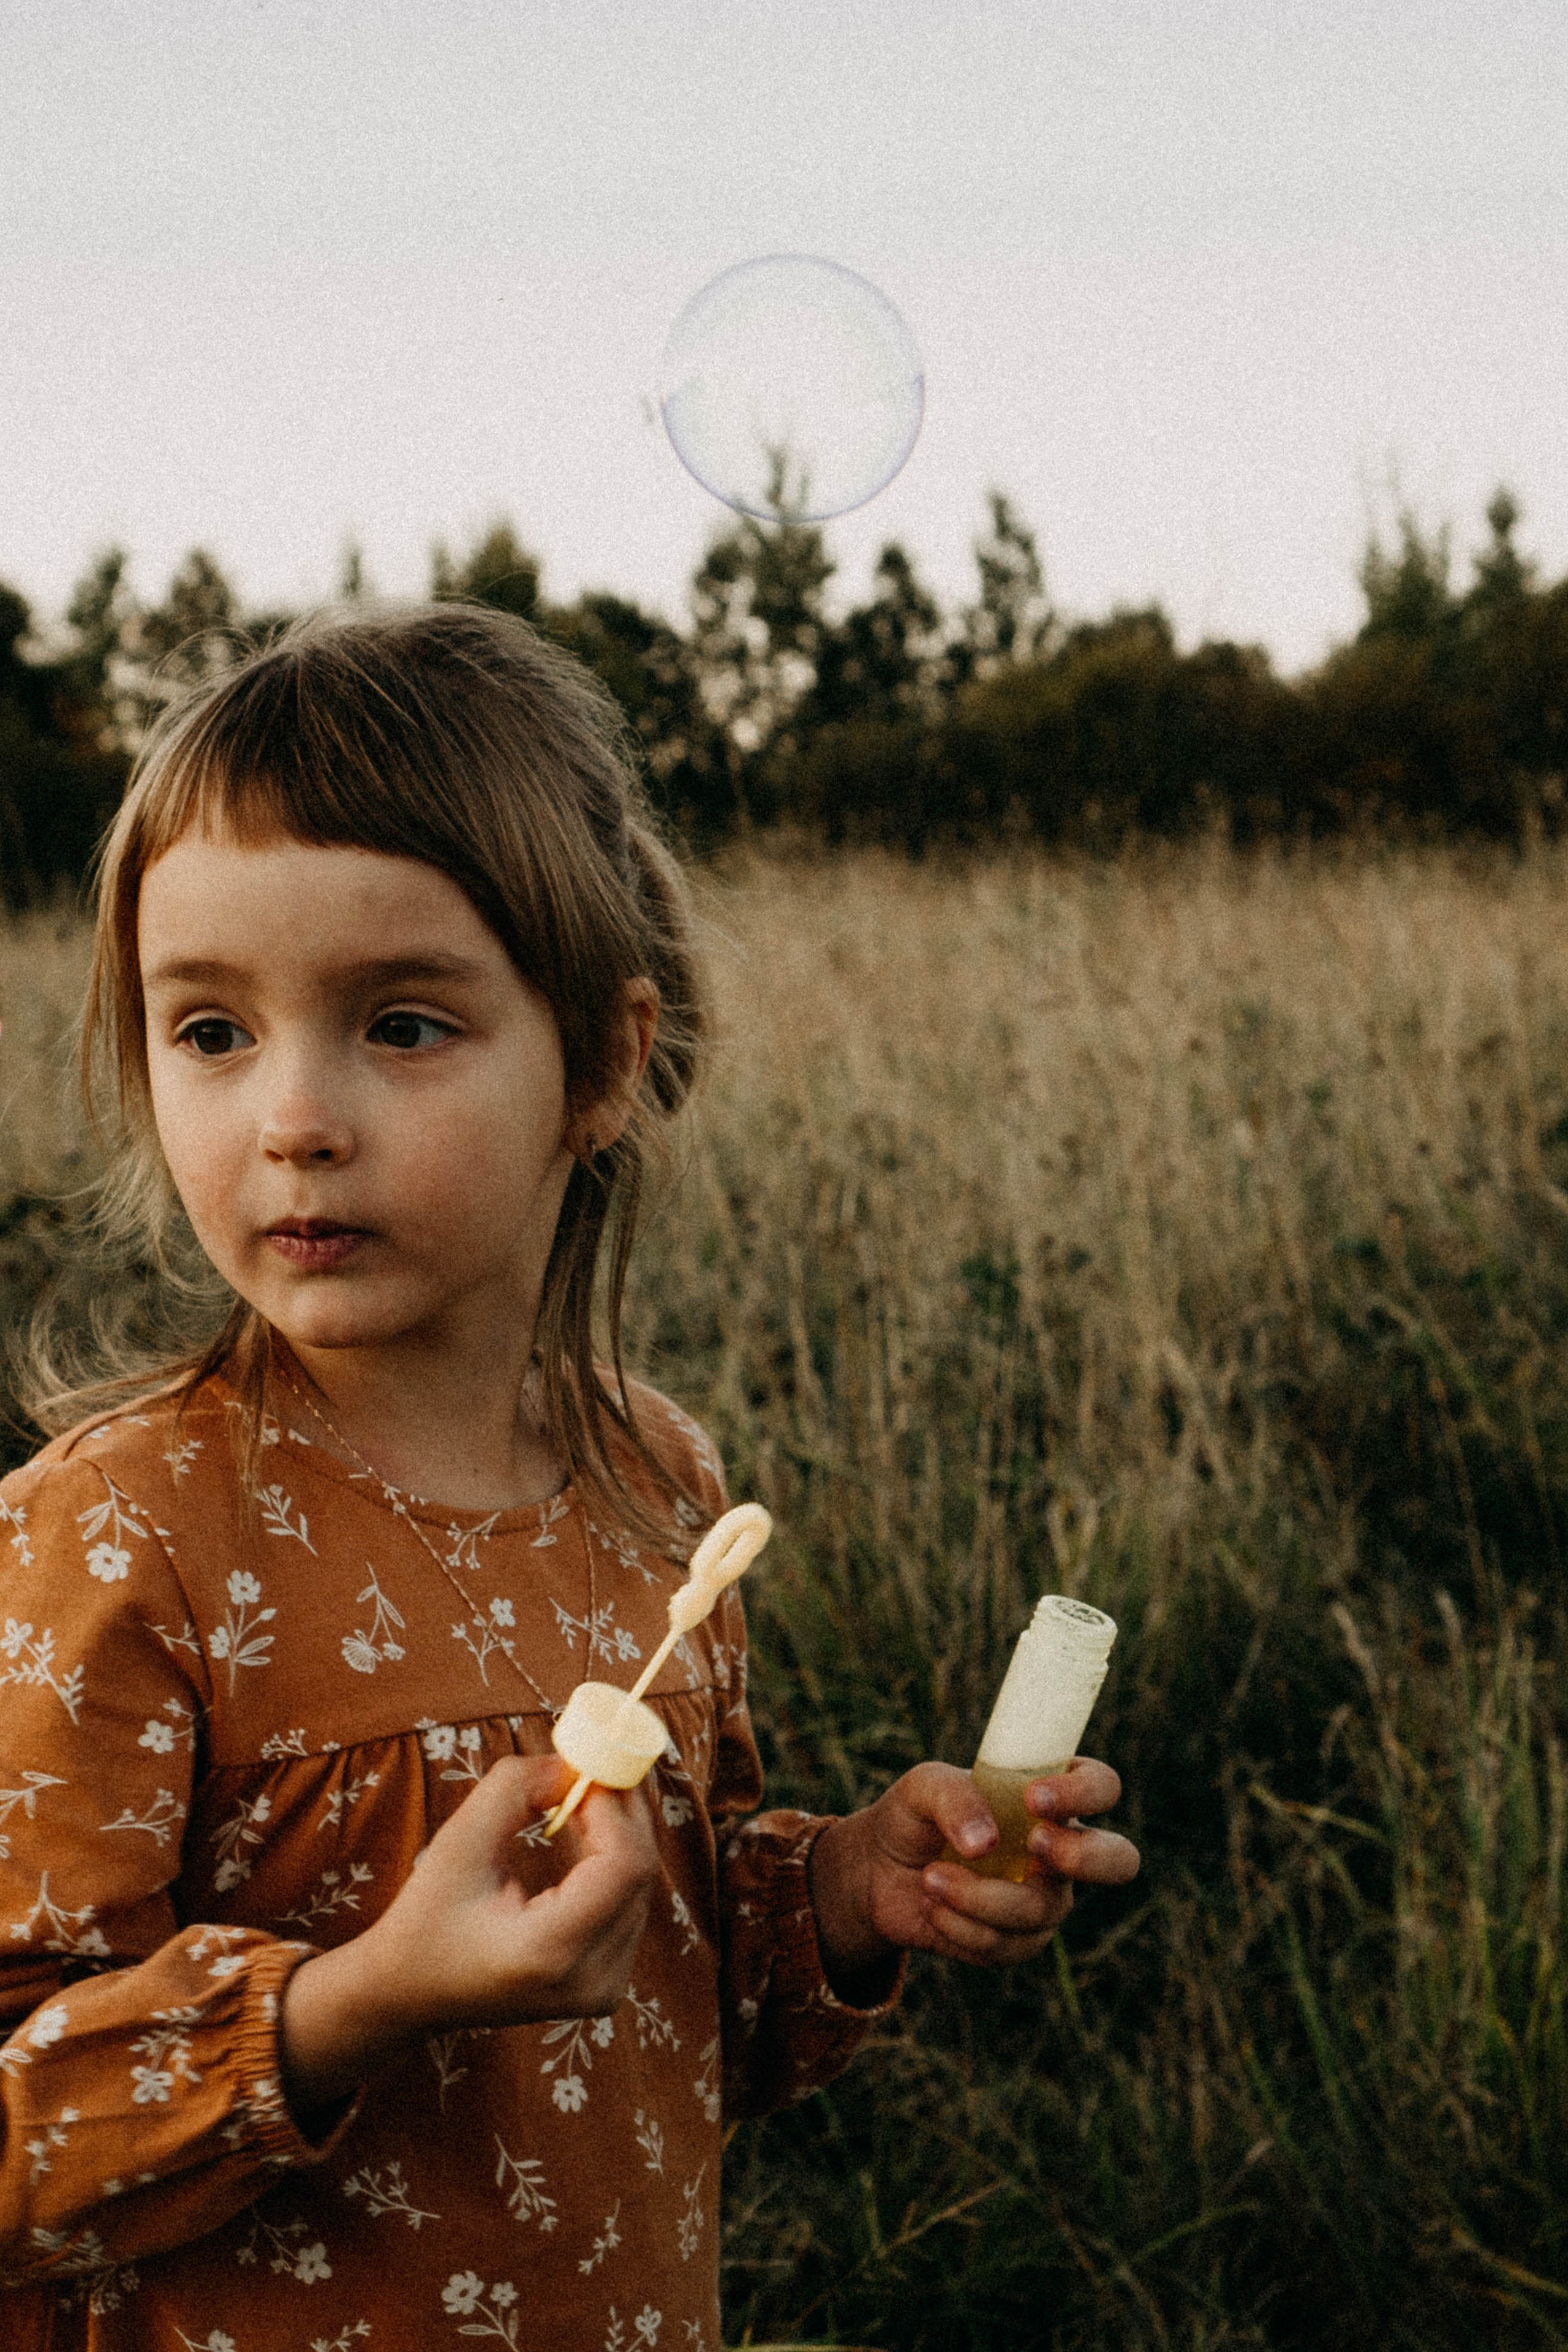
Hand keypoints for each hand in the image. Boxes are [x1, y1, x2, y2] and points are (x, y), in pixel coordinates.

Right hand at [281, 1752, 657, 2113]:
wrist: (410, 1993)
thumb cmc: (426, 1917)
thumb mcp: (458, 1843)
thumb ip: (515, 1788)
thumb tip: (574, 1763)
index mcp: (550, 1954)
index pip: (623, 1865)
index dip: (613, 1806)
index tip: (586, 1766)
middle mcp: (590, 1982)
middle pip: (639, 1872)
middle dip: (620, 1809)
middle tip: (593, 1764)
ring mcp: (603, 1990)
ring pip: (641, 1884)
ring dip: (619, 1830)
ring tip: (580, 1796)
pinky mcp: (606, 1985)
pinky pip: (630, 1903)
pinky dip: (615, 1859)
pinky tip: (588, 1833)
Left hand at [808, 1757, 1138, 1983]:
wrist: (878, 1871)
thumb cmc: (915, 1815)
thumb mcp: (924, 1787)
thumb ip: (955, 1799)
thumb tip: (986, 1844)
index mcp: (1049, 1798)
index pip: (1101, 1787)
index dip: (1084, 1793)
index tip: (1033, 1799)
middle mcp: (1059, 1851)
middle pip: (1120, 1860)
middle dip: (1084, 1857)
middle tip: (1034, 1845)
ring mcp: (1044, 1901)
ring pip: (1041, 1911)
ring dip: (979, 1896)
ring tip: (930, 1878)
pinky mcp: (1017, 1942)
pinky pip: (1005, 1946)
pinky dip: (960, 1926)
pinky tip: (932, 1906)